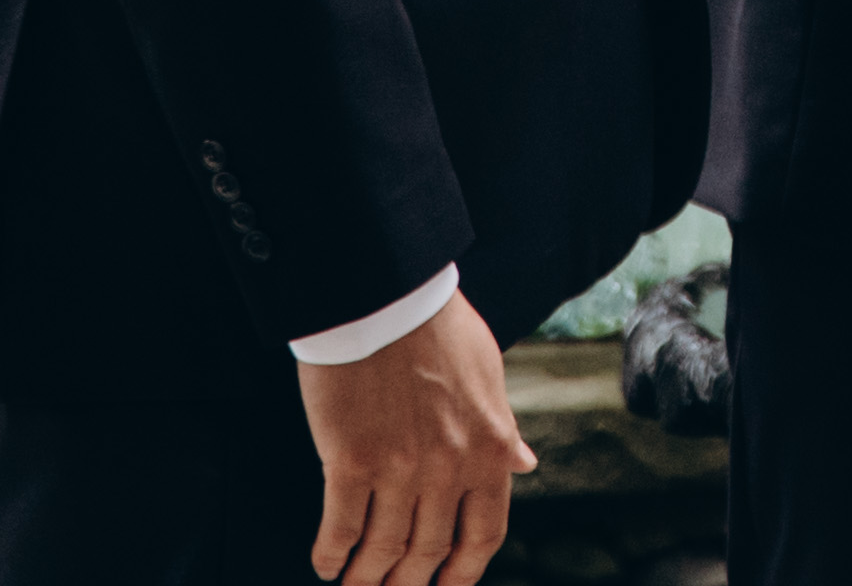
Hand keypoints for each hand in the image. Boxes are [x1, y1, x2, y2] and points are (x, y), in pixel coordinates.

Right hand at [301, 291, 530, 585]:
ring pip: (384, 549)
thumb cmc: (437, 328)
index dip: (463, 572)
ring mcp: (400, 468)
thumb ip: (504, 430)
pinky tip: (325, 563)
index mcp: (490, 449)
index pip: (484, 534)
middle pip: (429, 551)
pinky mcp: (352, 460)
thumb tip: (526, 463)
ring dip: (367, 578)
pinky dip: (331, 553)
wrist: (386, 295)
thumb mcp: (488, 377)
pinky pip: (342, 527)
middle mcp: (449, 468)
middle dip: (408, 583)